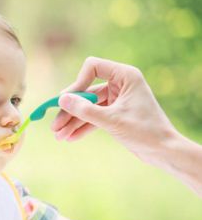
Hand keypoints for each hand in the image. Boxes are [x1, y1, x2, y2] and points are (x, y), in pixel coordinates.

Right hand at [51, 57, 177, 165]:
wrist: (164, 152)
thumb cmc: (144, 132)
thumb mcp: (111, 121)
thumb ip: (85, 110)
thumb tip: (61, 99)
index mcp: (125, 76)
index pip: (92, 67)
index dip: (78, 83)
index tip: (67, 102)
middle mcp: (120, 84)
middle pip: (86, 92)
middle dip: (70, 110)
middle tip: (54, 127)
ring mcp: (116, 99)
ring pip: (87, 107)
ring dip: (73, 121)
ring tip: (59, 136)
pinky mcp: (115, 114)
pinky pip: (94, 117)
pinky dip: (82, 127)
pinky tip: (70, 138)